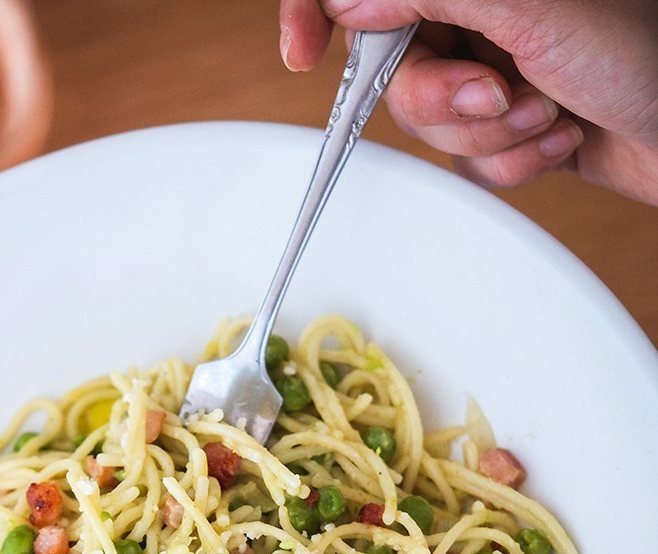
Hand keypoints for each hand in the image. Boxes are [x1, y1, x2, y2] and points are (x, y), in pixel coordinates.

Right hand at [278, 0, 657, 202]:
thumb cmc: (647, 52)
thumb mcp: (529, 6)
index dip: (323, 8)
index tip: (305, 49)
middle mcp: (480, 11)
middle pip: (390, 64)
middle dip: (443, 97)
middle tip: (497, 91)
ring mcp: (493, 66)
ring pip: (428, 120)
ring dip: (488, 134)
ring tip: (548, 114)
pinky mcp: (508, 121)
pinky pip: (466, 157)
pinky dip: (510, 162)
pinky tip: (560, 138)